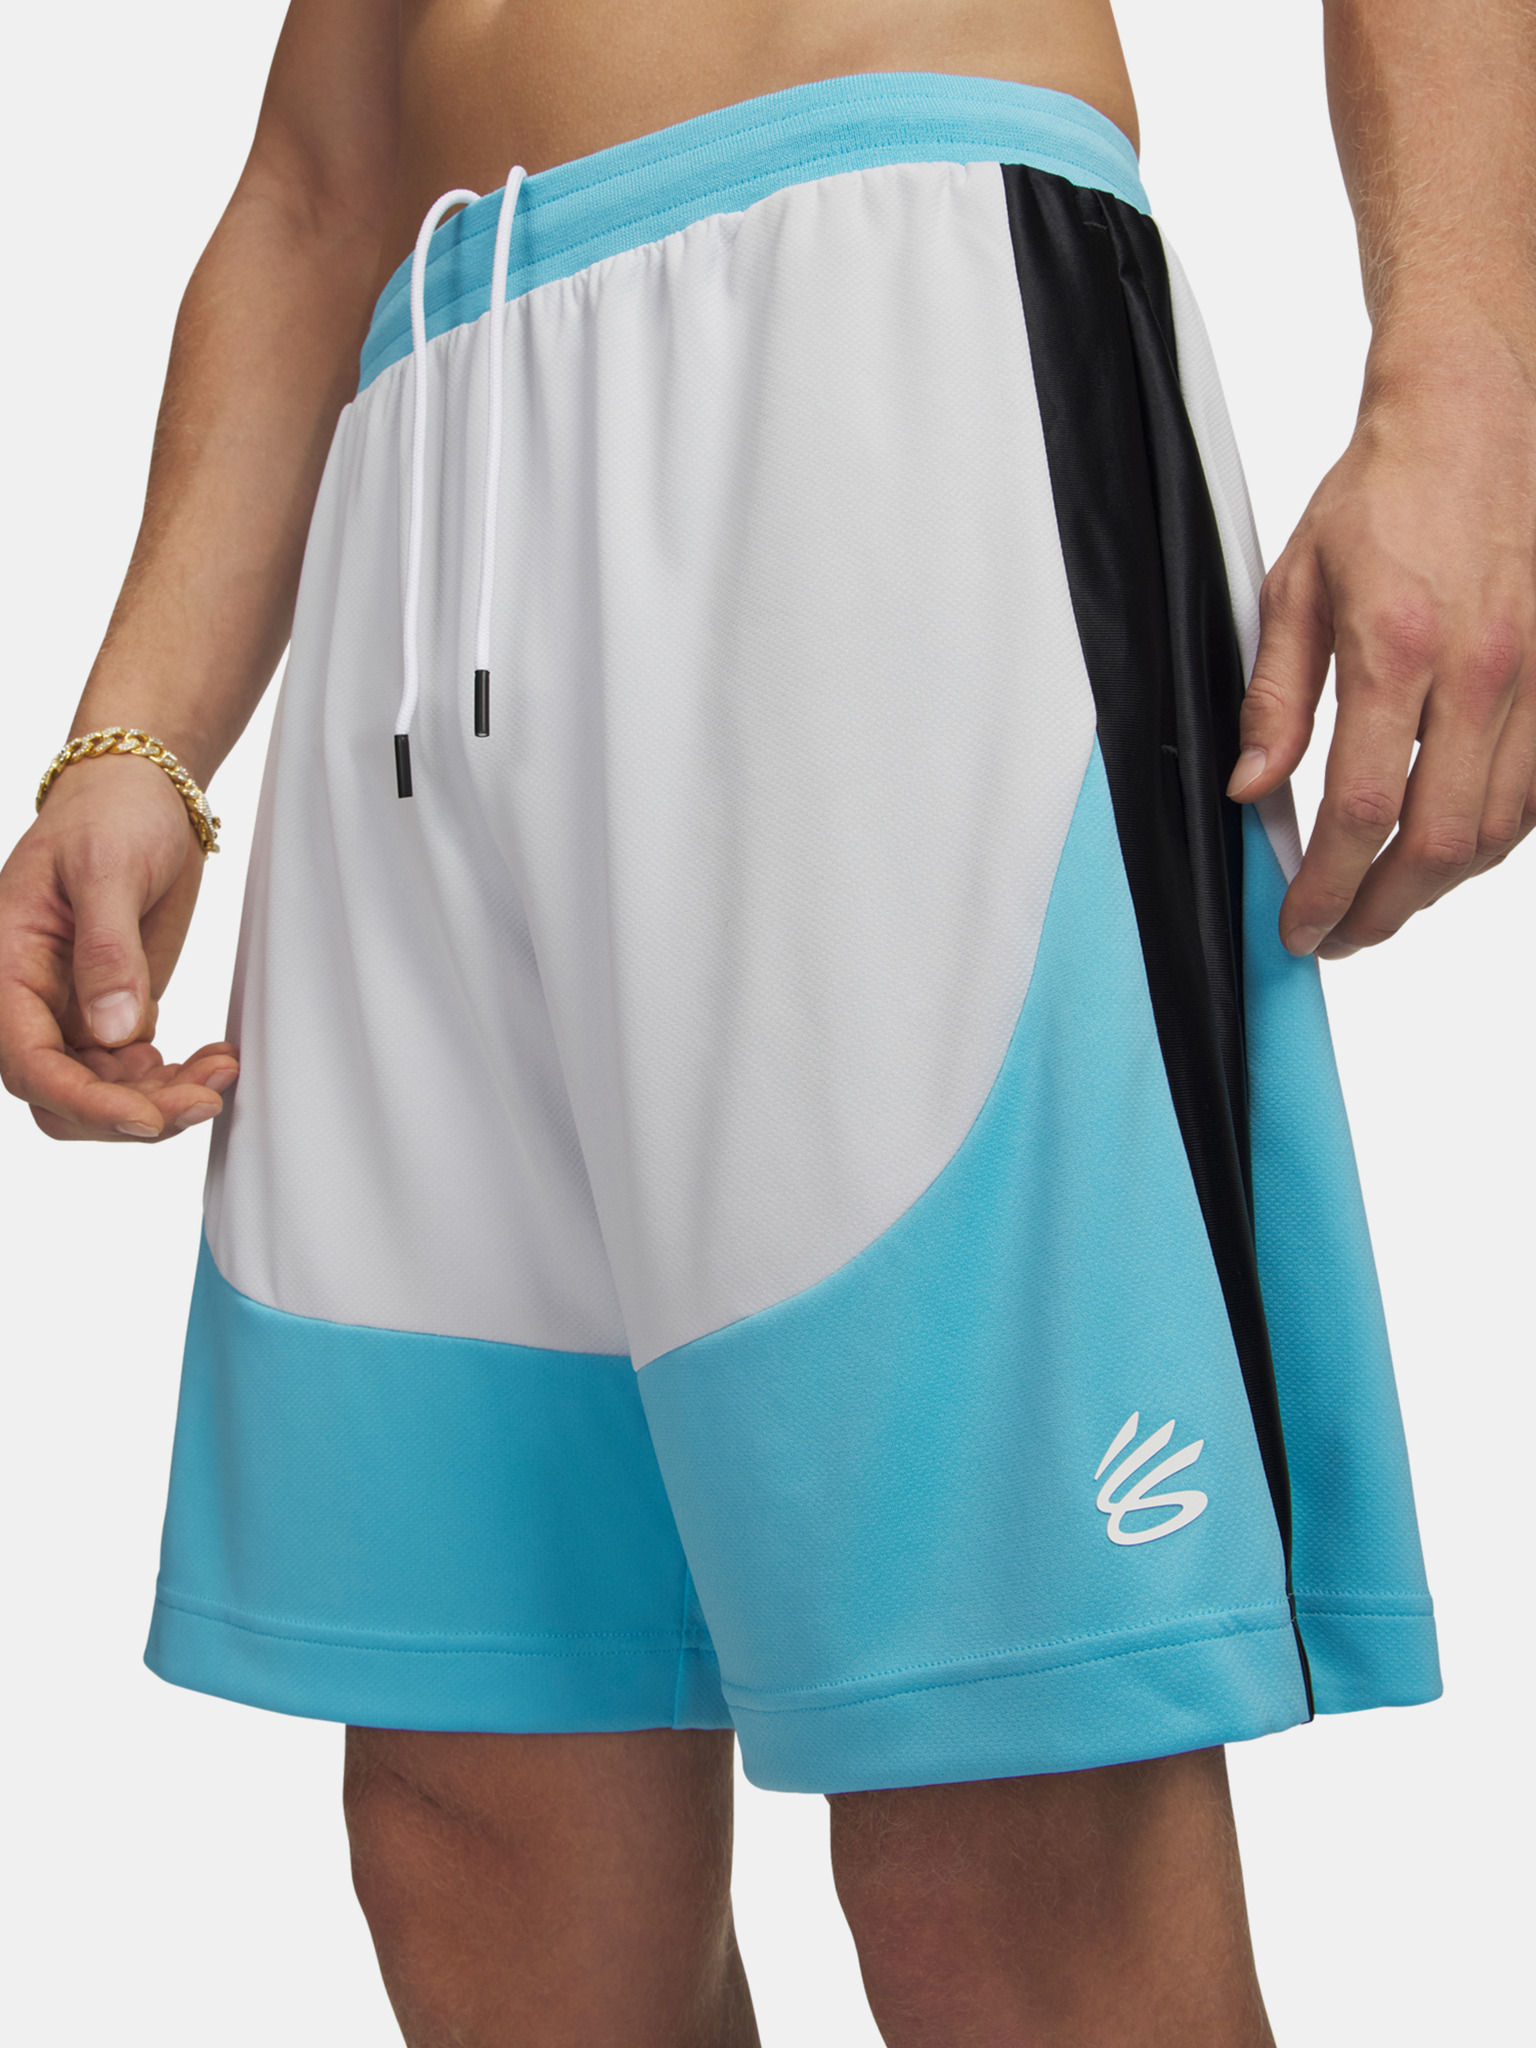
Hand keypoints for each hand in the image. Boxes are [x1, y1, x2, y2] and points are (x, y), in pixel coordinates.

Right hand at [0, 752, 237, 1138]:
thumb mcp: (108, 870)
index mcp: (7, 967)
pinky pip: (135, 1074)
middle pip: (64, 1096)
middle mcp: (32, 1001)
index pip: (30, 1063)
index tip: (148, 1118)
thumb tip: (112, 1030)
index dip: (86, 1102)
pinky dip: (177, 1079)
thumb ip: (108, 951)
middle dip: (133, 1113)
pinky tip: (216, 1061)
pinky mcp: (114, 1014)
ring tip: (221, 1071)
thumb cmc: (109, 815)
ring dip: (165, 1099)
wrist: (140, 795)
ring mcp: (73, 1013)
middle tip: (204, 1100)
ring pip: (105, 1093)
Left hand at [1226, 337, 1535, 957]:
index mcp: (1399, 648)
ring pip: (1498, 831)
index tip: (1299, 923)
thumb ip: (1273, 700)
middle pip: (1440, 843)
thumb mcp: (1295, 587)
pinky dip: (1489, 839)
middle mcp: (1483, 671)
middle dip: (1382, 910)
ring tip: (1383, 904)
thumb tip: (1251, 790)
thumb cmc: (1386, 492)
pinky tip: (1444, 849)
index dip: (1327, 886)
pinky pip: (1535, 791)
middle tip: (1338, 935)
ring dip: (1437, 887)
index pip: (1362, 810)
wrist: (1478, 414)